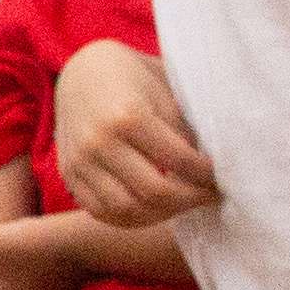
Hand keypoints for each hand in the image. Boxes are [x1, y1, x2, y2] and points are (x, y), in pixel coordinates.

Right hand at [52, 44, 215, 227]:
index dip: (207, 175)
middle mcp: (99, 142)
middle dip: (190, 199)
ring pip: (127, 210)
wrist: (83, 72)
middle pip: (155, 192)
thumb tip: (208, 169)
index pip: (180, 161)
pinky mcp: (68, 174)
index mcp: (128, 116)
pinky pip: (101, 211)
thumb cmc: (134, 78)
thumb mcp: (165, 92)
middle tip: (207, 195)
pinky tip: (152, 207)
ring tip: (181, 202)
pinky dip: (130, 217)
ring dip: (161, 213)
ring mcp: (79, 161)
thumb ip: (183, 130)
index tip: (221, 177)